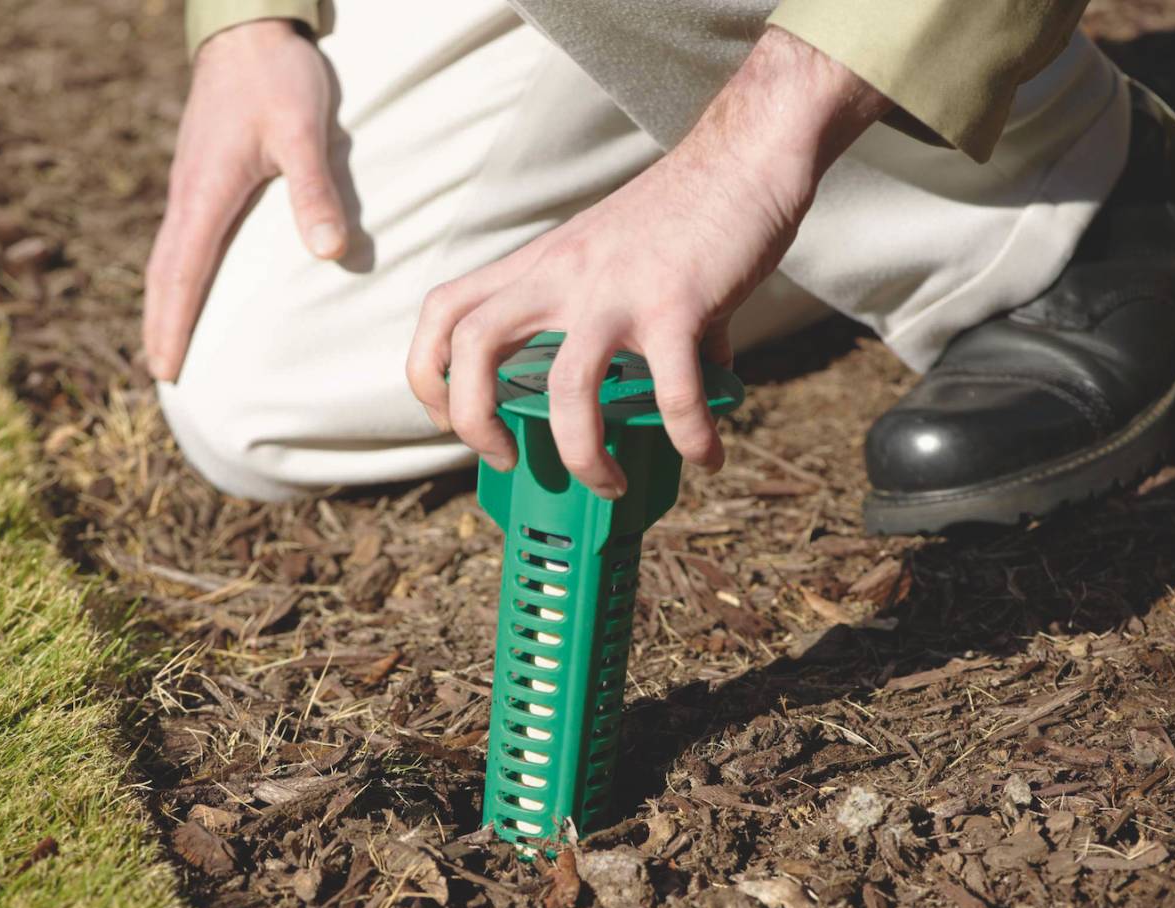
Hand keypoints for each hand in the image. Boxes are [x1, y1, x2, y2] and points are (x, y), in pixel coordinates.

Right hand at [144, 19, 347, 381]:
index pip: (183, 274)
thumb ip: (315, 191)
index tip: (165, 368)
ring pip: (167, 256)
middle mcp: (187, 194)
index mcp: (206, 194)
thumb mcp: (303, 130)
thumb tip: (328, 252)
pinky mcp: (199, 174)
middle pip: (162, 274)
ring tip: (165, 341)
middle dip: (159, 324)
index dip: (173, 324)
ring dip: (164, 302)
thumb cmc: (278, 76)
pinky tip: (189, 285)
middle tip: (159, 372)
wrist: (249, 27)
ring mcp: (188, 184)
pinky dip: (175, 273)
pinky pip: (180, 237)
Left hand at [406, 27, 888, 496]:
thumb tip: (676, 388)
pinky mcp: (677, 304)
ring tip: (610, 485)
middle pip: (474, 346)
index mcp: (541, 265)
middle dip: (474, 421)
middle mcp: (563, 275)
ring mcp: (616, 290)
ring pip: (567, 387)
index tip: (450, 419)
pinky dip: (689, 437)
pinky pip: (674, 391)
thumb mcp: (620, 258)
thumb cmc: (686, 209)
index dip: (428, 371)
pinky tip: (708, 455)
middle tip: (507, 458)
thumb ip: (626, 322)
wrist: (746, 156)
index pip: (447, 310)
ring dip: (580, 453)